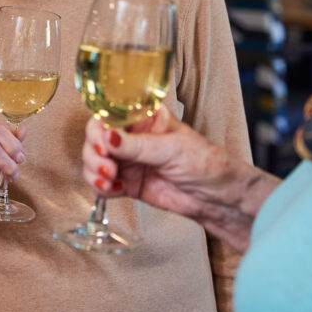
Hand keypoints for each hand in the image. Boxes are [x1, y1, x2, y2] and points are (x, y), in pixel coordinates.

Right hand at [82, 106, 277, 252]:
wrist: (218, 197)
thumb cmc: (206, 162)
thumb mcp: (172, 149)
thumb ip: (138, 145)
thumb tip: (108, 137)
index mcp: (144, 116)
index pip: (109, 114)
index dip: (99, 128)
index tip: (102, 143)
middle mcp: (132, 136)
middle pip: (95, 138)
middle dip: (94, 152)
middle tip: (107, 166)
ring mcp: (128, 160)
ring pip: (94, 160)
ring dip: (94, 171)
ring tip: (111, 180)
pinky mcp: (127, 183)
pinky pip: (102, 183)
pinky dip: (101, 187)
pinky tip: (115, 189)